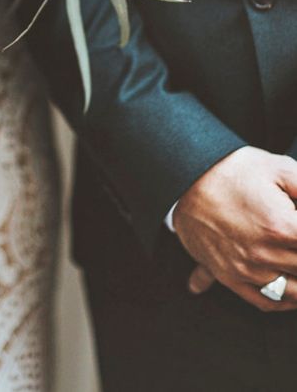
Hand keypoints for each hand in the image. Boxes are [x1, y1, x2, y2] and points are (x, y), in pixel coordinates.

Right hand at [174, 146, 296, 311]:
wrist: (185, 176)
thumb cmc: (232, 169)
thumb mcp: (278, 167)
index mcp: (280, 226)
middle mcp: (263, 254)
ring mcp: (246, 269)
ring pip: (294, 293)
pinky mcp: (229, 276)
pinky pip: (266, 302)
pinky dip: (286, 303)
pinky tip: (294, 293)